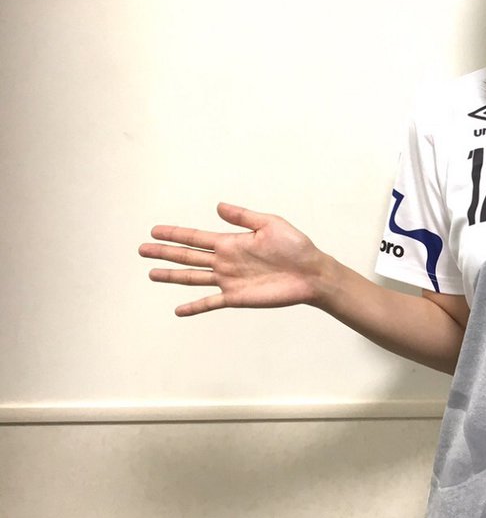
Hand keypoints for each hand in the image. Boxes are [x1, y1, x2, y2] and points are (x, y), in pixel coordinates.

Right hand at [139, 203, 328, 315]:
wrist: (311, 273)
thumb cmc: (296, 246)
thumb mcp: (270, 224)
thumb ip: (243, 216)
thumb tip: (217, 206)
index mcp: (231, 242)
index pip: (196, 237)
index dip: (175, 233)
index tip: (155, 230)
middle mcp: (226, 261)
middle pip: (188, 256)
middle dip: (165, 252)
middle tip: (142, 249)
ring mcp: (229, 280)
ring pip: (193, 277)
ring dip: (172, 276)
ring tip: (151, 274)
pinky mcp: (237, 297)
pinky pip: (210, 302)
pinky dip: (195, 307)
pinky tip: (178, 311)